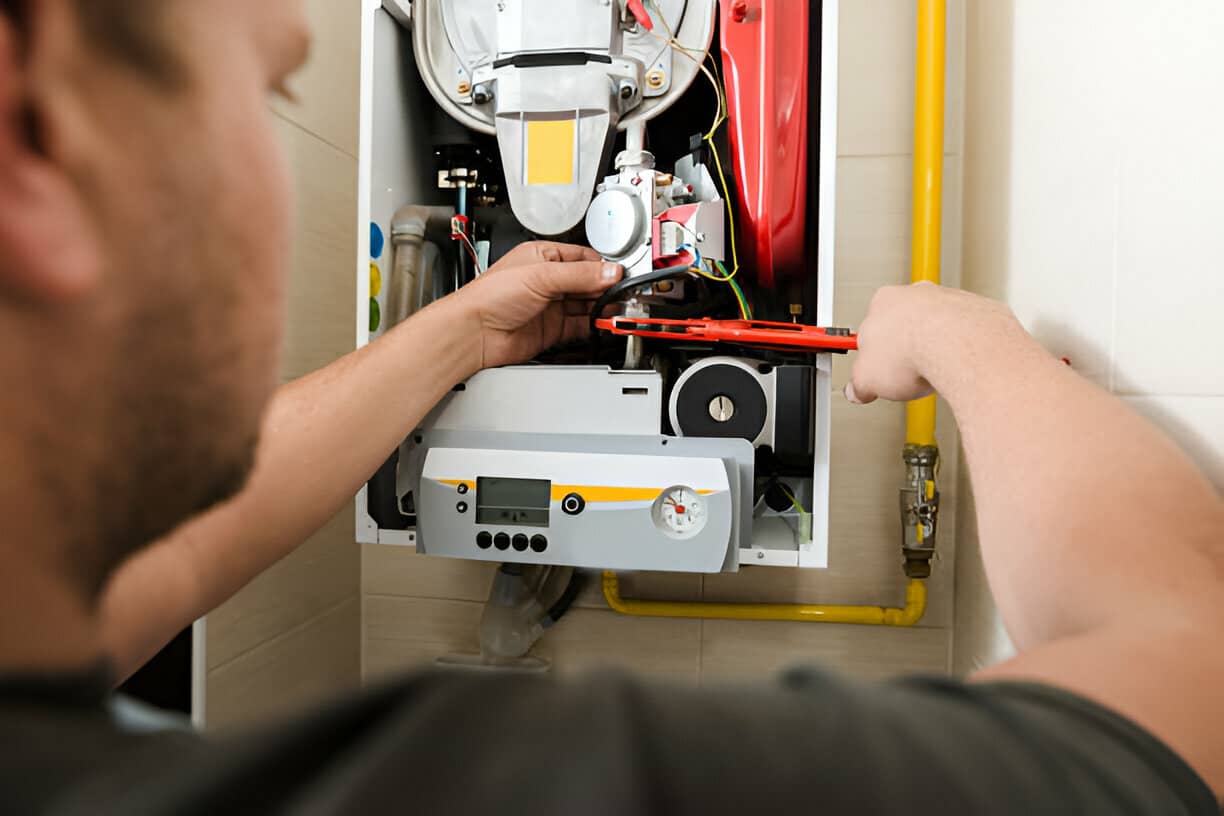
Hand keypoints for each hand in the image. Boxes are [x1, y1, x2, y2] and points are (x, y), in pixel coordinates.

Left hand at [451, 241, 621, 369]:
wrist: (474, 333)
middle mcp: (547, 280)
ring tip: (616, 309)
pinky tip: (602, 323)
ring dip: (602, 308)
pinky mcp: (552, 329)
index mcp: (542, 257)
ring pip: (586, 304)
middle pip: (588, 282)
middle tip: (622, 294)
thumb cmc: (490, 297)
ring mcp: (550, 306)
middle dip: (605, 288)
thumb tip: (610, 271)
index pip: (583, 258)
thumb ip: (579, 274)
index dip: (602, 267)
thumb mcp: (541, 276)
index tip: (619, 275)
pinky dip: (594, 325)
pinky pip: (580, 325)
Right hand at [846, 282, 1020, 403]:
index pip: (870, 328)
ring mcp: (947, 299)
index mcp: (883, 301)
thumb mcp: (867, 379)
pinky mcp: (976, 311)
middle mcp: (916, 294)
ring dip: (934, 348)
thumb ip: (859, 384)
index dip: (872, 354)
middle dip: (905, 348)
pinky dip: (960, 349)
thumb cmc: (915, 350)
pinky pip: (964, 333)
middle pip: (905, 324)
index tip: (875, 369)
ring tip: (932, 374)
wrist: (958, 347)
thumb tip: (859, 390)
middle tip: (905, 373)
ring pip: (937, 326)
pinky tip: (954, 368)